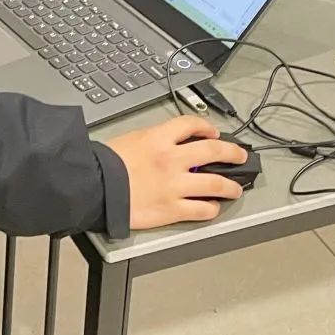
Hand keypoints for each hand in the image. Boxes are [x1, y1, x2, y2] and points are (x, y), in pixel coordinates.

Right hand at [103, 115, 249, 229]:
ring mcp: (175, 186)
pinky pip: (202, 210)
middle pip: (213, 150)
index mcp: (159, 139)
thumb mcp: (130, 139)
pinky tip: (212, 207)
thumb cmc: (105, 164)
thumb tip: (166, 145)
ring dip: (230, 186)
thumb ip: (152, 141)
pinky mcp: (173, 209)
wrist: (94, 187)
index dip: (207, 126)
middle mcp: (172, 160)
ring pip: (216, 184)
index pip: (191, 125)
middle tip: (240, 155)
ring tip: (235, 188)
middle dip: (232, 152)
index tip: (214, 132)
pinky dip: (211, 208)